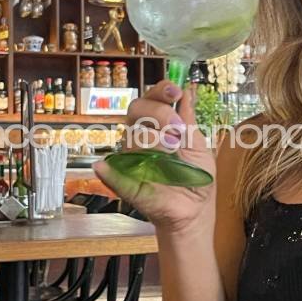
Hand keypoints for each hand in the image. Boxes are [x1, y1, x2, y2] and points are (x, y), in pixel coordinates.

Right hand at [94, 80, 214, 234]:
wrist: (196, 210)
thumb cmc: (197, 177)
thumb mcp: (199, 145)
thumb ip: (188, 120)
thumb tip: (187, 91)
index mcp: (158, 126)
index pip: (151, 99)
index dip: (160, 91)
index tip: (175, 91)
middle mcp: (141, 137)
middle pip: (136, 110)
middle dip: (159, 112)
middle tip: (178, 128)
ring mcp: (132, 158)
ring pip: (131, 136)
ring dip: (153, 139)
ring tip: (173, 150)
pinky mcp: (126, 183)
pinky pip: (111, 174)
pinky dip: (107, 171)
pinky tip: (102, 167)